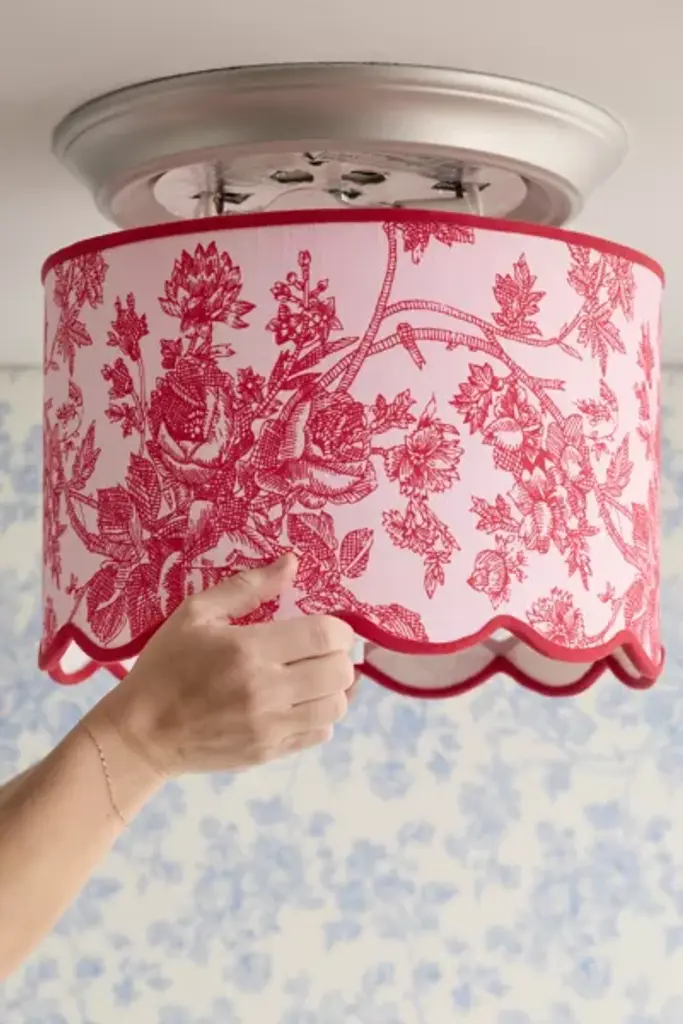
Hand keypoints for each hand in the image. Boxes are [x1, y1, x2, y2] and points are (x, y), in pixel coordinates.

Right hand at [98, 555, 354, 778]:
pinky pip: (321, 734)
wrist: (140, 734)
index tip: (326, 625)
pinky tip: (301, 703)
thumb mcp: (196, 614)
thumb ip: (247, 587)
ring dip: (334, 688)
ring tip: (314, 677)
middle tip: (320, 650)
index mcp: (249, 649)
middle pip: (340, 672)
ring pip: (337, 707)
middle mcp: (267, 690)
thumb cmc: (165, 666)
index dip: (339, 628)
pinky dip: (321, 716)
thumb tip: (291, 564)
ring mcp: (270, 727)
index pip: (326, 636)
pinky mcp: (269, 752)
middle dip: (339, 656)